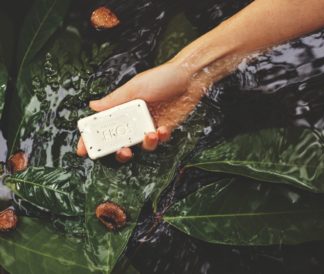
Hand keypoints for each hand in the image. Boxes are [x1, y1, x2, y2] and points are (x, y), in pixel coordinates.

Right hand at [76, 61, 205, 162]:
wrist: (190, 78)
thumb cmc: (162, 77)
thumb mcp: (135, 86)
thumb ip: (114, 99)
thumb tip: (92, 106)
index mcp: (123, 108)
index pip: (103, 125)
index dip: (92, 138)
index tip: (83, 150)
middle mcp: (134, 119)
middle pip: (120, 142)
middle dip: (119, 151)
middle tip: (122, 151)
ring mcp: (149, 125)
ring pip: (141, 146)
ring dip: (144, 145)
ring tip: (149, 135)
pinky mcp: (164, 129)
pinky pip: (159, 141)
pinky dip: (160, 138)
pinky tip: (163, 130)